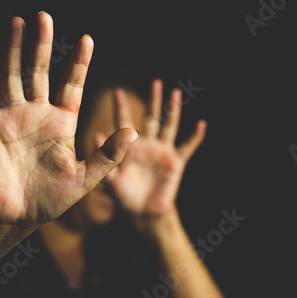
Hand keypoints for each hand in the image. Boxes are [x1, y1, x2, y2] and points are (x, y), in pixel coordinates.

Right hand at [0, 12, 136, 232]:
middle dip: (44, 45)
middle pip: (42, 71)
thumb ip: (108, 155)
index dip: (79, 63)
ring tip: (17, 22)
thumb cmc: (51, 200)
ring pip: (13, 75)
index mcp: (62, 123)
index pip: (73, 85)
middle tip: (45, 17)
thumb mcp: (86, 178)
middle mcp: (38, 115)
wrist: (17, 217)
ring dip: (13, 49)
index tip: (88, 39)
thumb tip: (134, 131)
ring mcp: (13, 117)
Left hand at [96, 80, 205, 216]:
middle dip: (153, 101)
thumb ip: (105, 159)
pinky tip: (201, 125)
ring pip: (169, 126)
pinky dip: (195, 137)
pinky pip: (187, 147)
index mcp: (130, 147)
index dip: (121, 108)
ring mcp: (162, 152)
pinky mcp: (176, 162)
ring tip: (176, 93)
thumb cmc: (124, 197)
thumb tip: (95, 135)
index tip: (116, 92)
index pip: (124, 123)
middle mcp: (147, 145)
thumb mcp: (111, 179)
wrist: (143, 214)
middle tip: (155, 83)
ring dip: (173, 111)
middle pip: (151, 118)